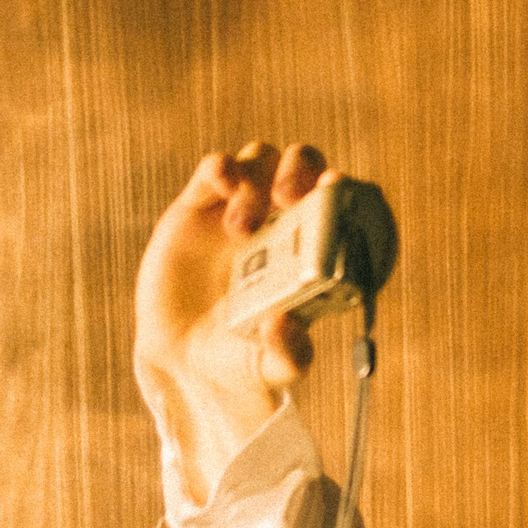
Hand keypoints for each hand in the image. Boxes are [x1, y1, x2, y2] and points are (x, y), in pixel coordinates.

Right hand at [133, 140, 327, 499]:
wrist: (184, 359)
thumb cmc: (242, 359)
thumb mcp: (271, 368)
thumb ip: (288, 356)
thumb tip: (286, 324)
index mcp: (313, 252)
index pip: (337, 205)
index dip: (342, 190)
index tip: (340, 189)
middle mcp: (281, 223)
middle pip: (304, 166)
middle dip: (303, 170)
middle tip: (290, 197)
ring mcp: (241, 210)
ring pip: (262, 159)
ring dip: (258, 180)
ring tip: (240, 230)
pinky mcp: (198, 207)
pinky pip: (215, 169)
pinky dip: (222, 169)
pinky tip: (223, 189)